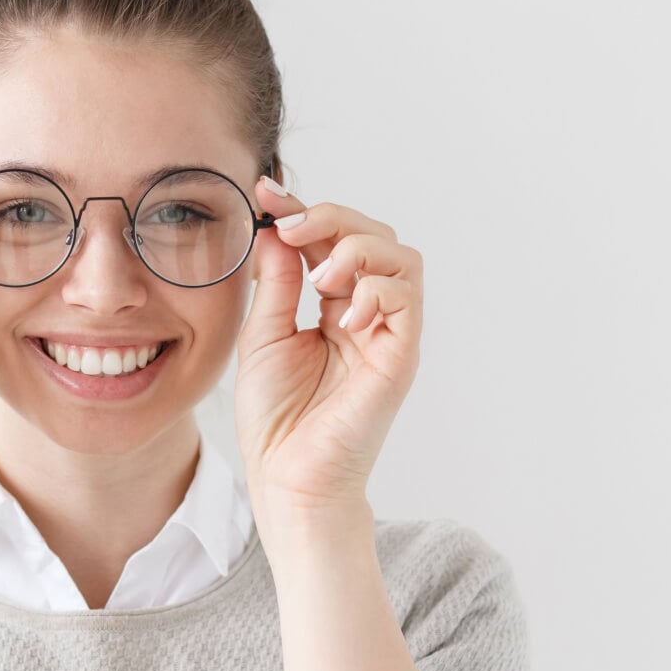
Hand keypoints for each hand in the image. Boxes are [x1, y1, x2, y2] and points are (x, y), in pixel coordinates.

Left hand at [235, 177, 423, 534]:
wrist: (286, 478)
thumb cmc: (275, 417)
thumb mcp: (263, 334)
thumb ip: (275, 281)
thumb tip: (274, 227)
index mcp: (333, 306)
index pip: (331, 240)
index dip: (303, 210)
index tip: (266, 192)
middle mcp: (367, 313)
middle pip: (375, 235)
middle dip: (332, 217)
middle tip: (288, 227)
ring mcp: (387, 333)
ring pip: (402, 257)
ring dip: (358, 248)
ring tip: (319, 276)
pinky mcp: (400, 357)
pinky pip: (408, 300)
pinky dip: (376, 290)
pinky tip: (342, 314)